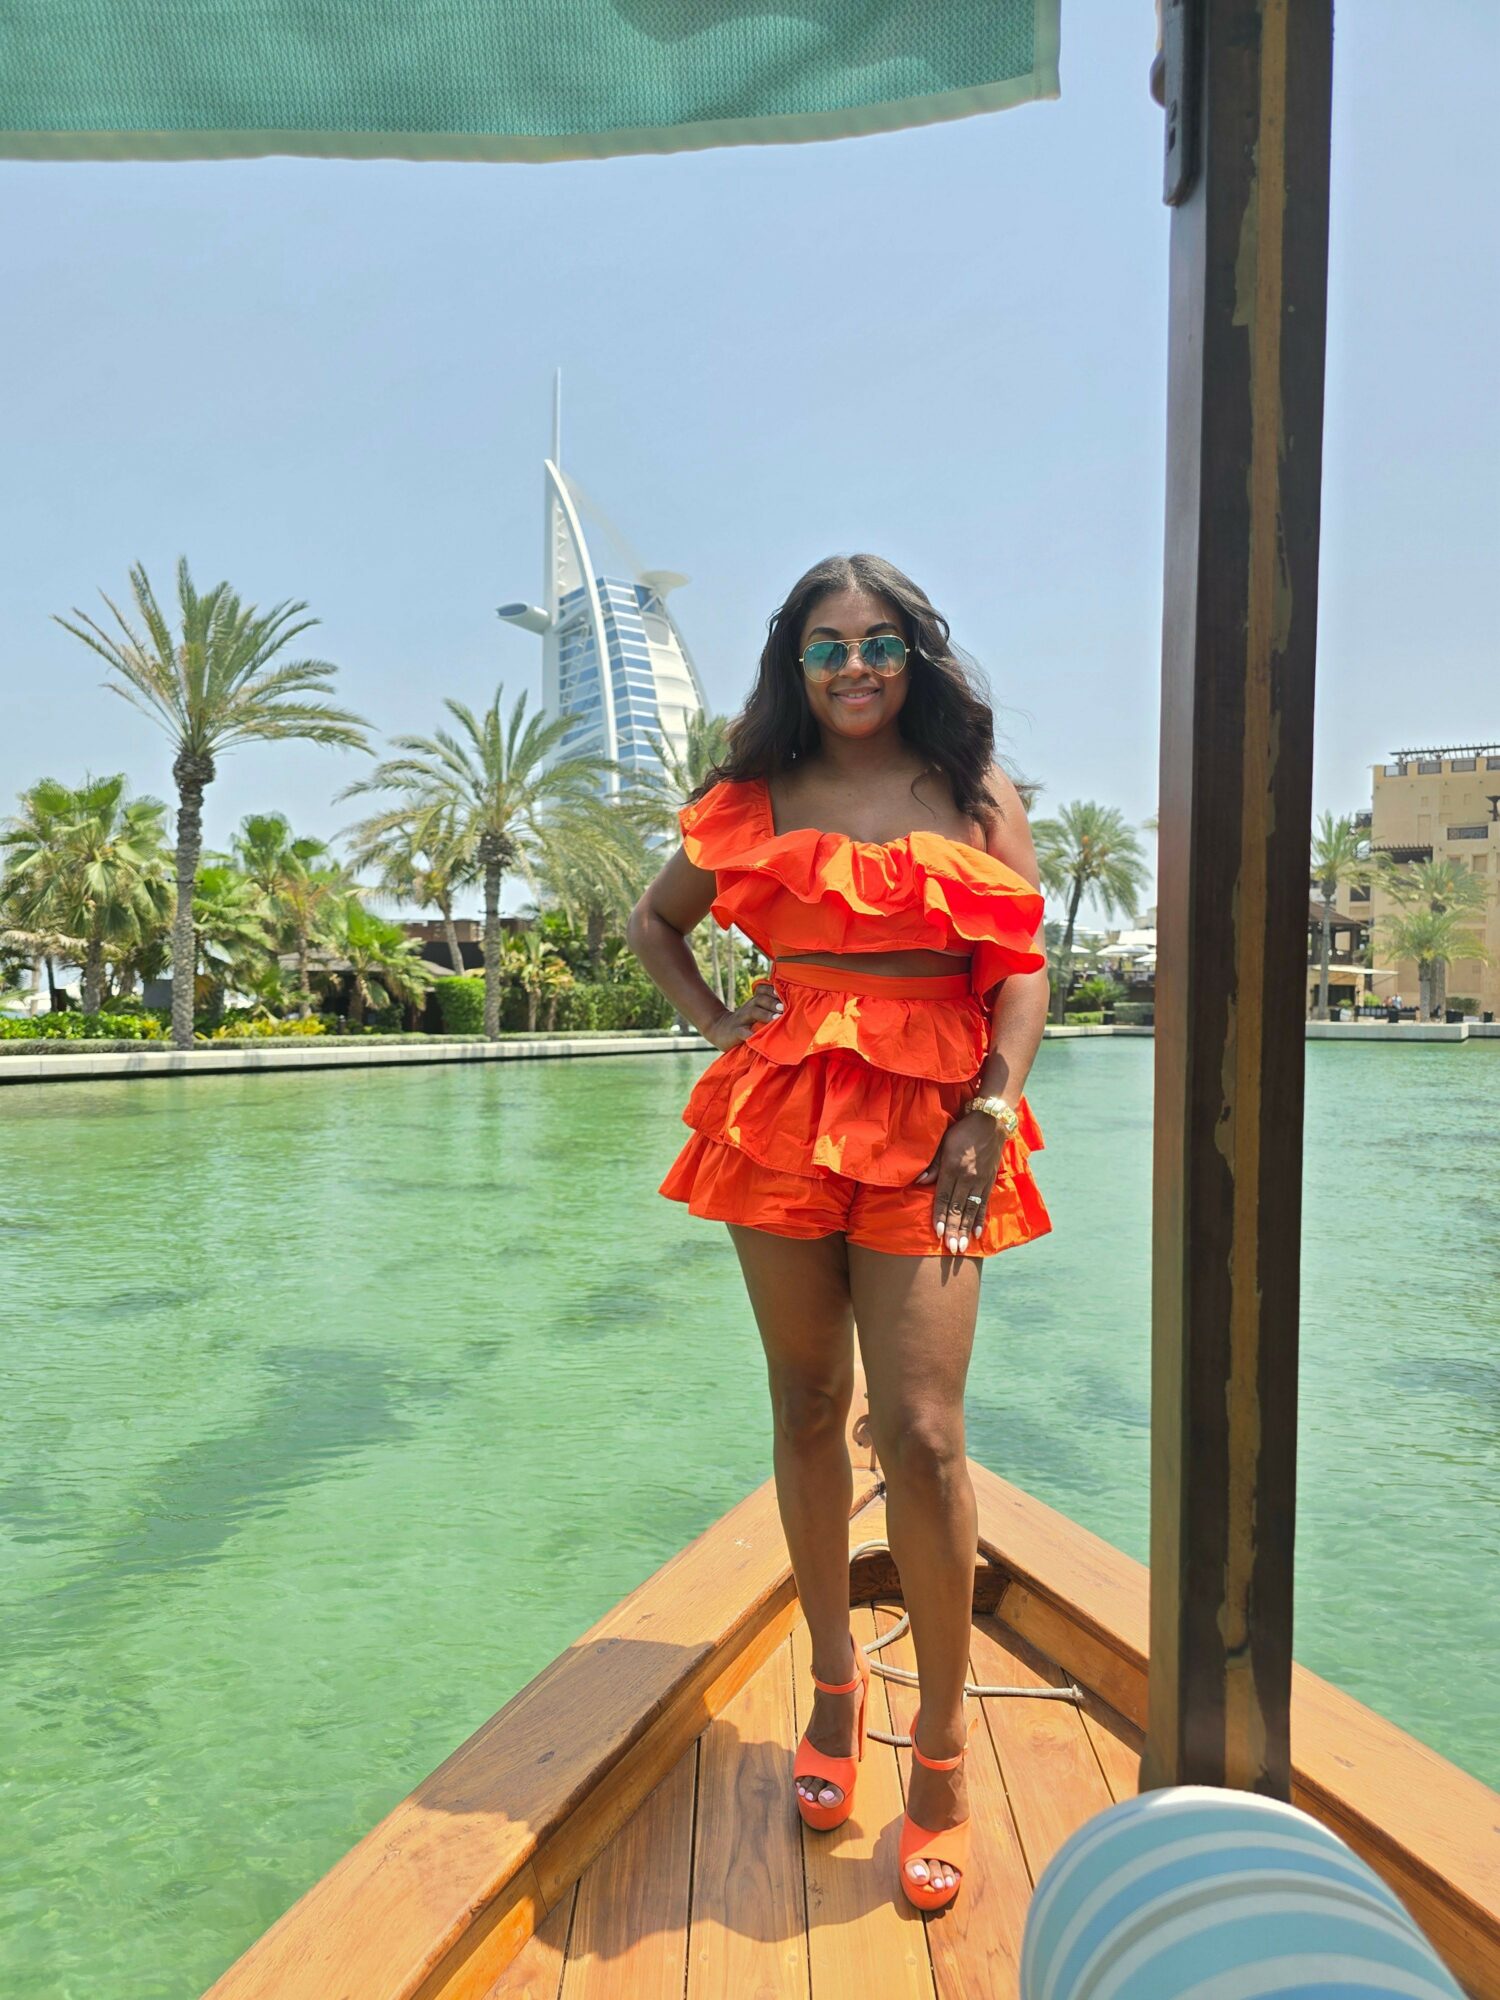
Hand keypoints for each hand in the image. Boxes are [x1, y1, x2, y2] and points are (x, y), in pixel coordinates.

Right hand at [703, 976, 783, 1052]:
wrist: (719, 1030)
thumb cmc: (744, 1023)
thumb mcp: (754, 1013)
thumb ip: (768, 1010)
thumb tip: (792, 1010)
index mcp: (753, 1003)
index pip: (762, 990)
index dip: (772, 990)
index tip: (784, 993)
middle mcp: (748, 1008)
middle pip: (759, 999)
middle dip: (772, 1002)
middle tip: (783, 1007)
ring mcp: (741, 1020)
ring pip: (752, 1012)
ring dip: (765, 1014)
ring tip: (776, 1018)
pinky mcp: (735, 1032)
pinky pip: (742, 1032)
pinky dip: (750, 1034)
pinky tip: (758, 1037)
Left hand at [914, 1111, 1003, 1253]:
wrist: (991, 1121)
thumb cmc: (962, 1130)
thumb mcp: (943, 1142)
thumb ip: (932, 1164)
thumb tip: (919, 1182)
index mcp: (952, 1167)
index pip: (944, 1196)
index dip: (940, 1215)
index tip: (937, 1232)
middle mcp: (967, 1177)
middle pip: (958, 1208)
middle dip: (953, 1229)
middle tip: (951, 1249)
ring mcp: (980, 1181)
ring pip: (971, 1210)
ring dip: (965, 1230)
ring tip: (962, 1247)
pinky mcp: (989, 1181)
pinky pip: (984, 1204)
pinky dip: (980, 1219)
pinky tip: (976, 1233)